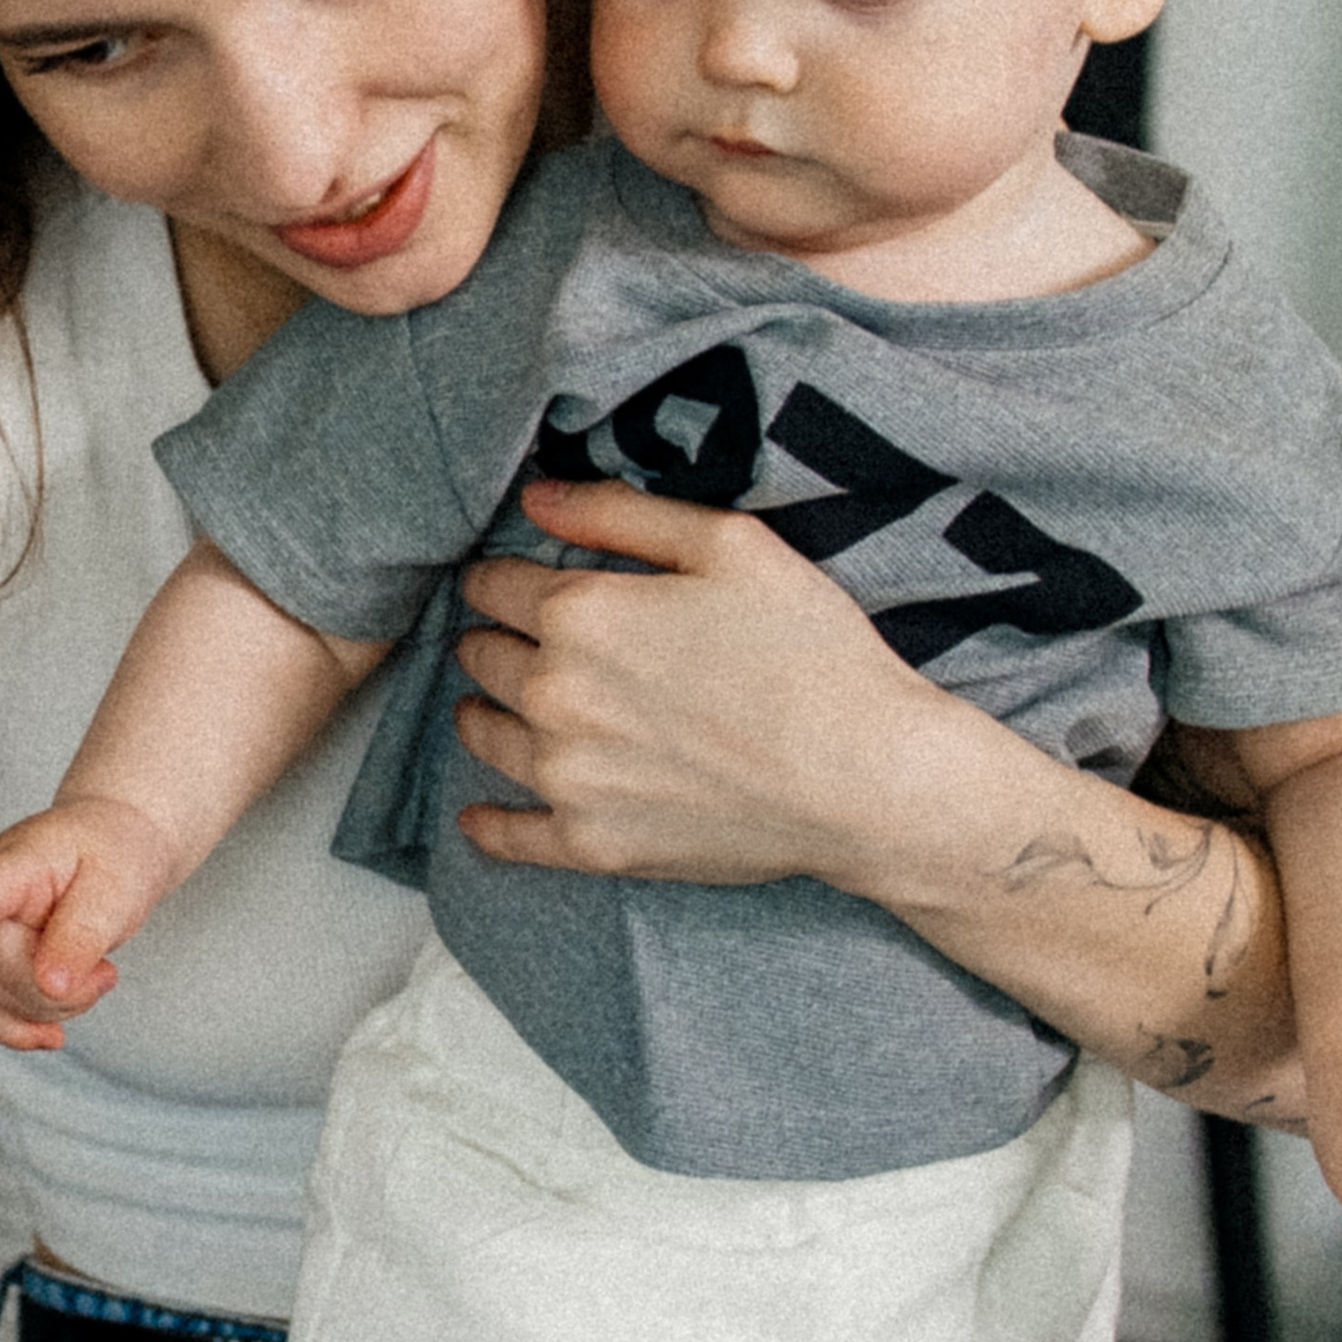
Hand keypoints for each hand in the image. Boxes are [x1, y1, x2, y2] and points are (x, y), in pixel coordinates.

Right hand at [0, 796, 177, 1049]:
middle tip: (106, 972)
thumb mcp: (115, 888)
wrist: (110, 842)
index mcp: (14, 866)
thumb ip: (82, 934)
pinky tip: (51, 1037)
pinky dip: (24, 1029)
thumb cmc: (112, 854)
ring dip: (54, 1006)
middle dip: (58, 989)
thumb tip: (49, 986)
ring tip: (97, 975)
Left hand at [449, 478, 940, 887]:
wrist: (863, 778)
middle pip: (483, 658)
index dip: (502, 578)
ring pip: (484, 736)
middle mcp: (554, 695)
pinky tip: (478, 817)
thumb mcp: (729, 546)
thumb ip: (620, 513)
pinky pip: (509, 837)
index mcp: (580, 614)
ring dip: (485, 715)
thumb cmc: (810, 652)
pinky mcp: (591, 843)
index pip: (495, 585)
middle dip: (496, 641)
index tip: (512, 584)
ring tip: (496, 710)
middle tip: (520, 643)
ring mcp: (567, 776)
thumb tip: (535, 497)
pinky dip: (489, 824)